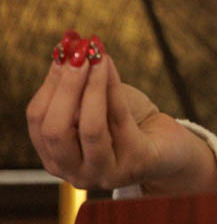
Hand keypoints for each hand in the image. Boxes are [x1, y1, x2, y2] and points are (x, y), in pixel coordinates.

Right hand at [25, 49, 216, 194]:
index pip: (39, 121)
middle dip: (66, 87)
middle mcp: (74, 172)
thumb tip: (65, 50)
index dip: (49, 84)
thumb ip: (77, 87)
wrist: (170, 147)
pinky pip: (120, 121)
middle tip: (78, 53)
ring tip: (97, 56)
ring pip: (89, 128)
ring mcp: (104, 173)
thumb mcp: (97, 104)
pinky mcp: (135, 164)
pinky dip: (113, 89)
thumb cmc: (128, 123)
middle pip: (55, 130)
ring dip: (91, 86)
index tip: (63, 51)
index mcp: (55, 157)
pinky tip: (111, 66)